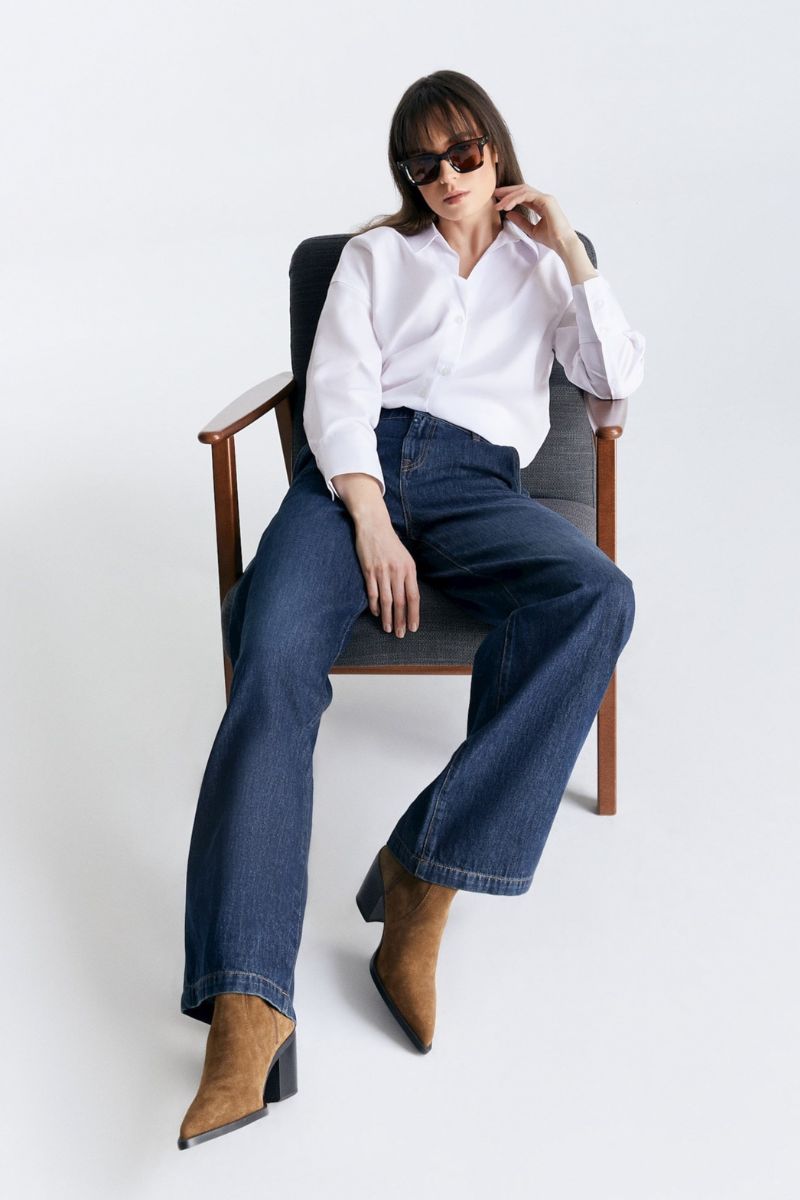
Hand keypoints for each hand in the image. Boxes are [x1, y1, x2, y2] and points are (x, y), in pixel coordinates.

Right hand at [353, 515, 419, 637]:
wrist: (374, 526)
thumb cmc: (390, 543)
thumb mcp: (405, 558)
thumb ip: (407, 577)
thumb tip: (409, 598)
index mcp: (409, 569)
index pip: (413, 597)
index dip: (414, 614)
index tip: (413, 627)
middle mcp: (397, 571)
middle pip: (400, 602)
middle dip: (400, 621)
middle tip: (400, 634)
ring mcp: (382, 572)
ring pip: (386, 601)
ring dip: (387, 618)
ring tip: (387, 629)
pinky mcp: (369, 571)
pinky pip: (373, 593)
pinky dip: (375, 606)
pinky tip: (377, 614)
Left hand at [494, 184, 577, 252]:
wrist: (562, 243)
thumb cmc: (551, 238)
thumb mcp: (531, 229)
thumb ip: (520, 221)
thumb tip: (508, 214)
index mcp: (540, 204)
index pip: (523, 196)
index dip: (510, 196)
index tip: (498, 200)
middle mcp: (543, 199)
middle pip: (522, 189)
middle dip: (508, 191)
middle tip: (495, 194)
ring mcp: (545, 198)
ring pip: (523, 191)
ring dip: (509, 196)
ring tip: (499, 204)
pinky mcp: (546, 200)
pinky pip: (528, 195)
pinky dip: (516, 199)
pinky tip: (507, 205)